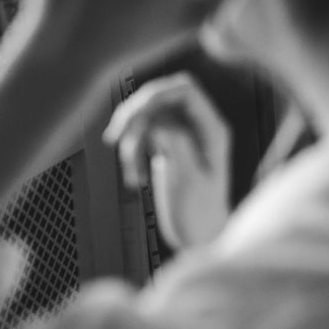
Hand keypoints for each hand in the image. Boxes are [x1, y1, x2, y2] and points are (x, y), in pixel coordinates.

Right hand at [105, 72, 231, 248]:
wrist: (200, 238)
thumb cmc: (201, 214)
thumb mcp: (188, 179)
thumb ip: (175, 143)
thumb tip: (156, 120)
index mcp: (212, 130)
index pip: (185, 90)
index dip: (156, 94)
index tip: (133, 116)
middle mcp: (199, 127)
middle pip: (161, 97)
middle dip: (135, 114)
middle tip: (115, 137)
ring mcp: (183, 136)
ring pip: (147, 118)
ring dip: (131, 142)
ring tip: (132, 174)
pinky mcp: (169, 148)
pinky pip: (143, 136)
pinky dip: (133, 154)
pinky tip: (136, 179)